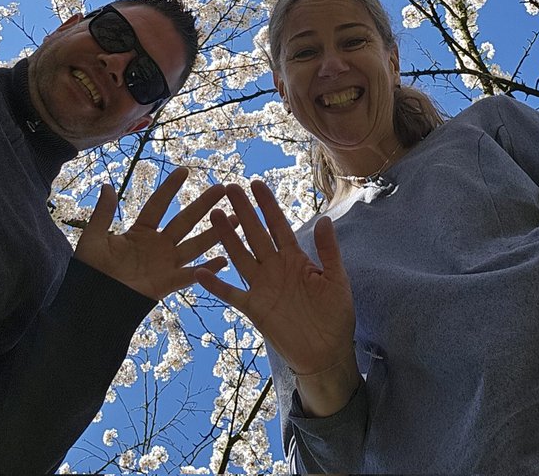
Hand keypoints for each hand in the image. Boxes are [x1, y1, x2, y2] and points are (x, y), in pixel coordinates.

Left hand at [75, 167, 226, 299]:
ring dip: (215, 232)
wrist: (91, 303)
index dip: (170, 188)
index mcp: (140, 232)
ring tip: (236, 218)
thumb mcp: (94, 238)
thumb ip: (103, 213)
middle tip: (223, 188)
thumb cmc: (90, 272)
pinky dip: (208, 268)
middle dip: (204, 204)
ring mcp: (164, 264)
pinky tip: (226, 259)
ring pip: (194, 243)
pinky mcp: (166, 283)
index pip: (159, 204)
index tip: (184, 171)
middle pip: (185, 220)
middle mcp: (157, 245)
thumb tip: (108, 186)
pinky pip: (190, 274)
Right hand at [197, 180, 355, 382]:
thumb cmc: (336, 315)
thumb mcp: (337, 280)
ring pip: (241, 256)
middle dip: (243, 211)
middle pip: (255, 234)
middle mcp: (275, 268)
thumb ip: (329, 251)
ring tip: (214, 215)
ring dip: (227, 237)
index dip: (268, 205)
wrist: (328, 354)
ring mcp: (263, 287)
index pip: (278, 225)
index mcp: (295, 258)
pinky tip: (201, 271)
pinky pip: (232, 294)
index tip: (256, 183)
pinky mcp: (255, 309)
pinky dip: (216, 284)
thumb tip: (325, 219)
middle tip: (229, 188)